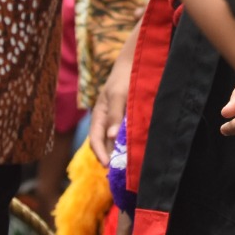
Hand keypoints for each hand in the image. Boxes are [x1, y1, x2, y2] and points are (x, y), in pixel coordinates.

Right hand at [88, 45, 131, 163]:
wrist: (135, 63)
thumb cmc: (124, 78)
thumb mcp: (119, 95)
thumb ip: (115, 115)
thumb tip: (111, 137)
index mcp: (99, 116)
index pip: (95, 139)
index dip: (100, 153)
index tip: (108, 165)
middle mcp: (106, 121)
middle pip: (105, 144)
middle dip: (111, 157)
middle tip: (122, 171)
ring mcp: (116, 121)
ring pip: (116, 141)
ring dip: (121, 152)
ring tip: (130, 165)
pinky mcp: (127, 120)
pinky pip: (126, 135)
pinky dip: (130, 144)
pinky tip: (138, 150)